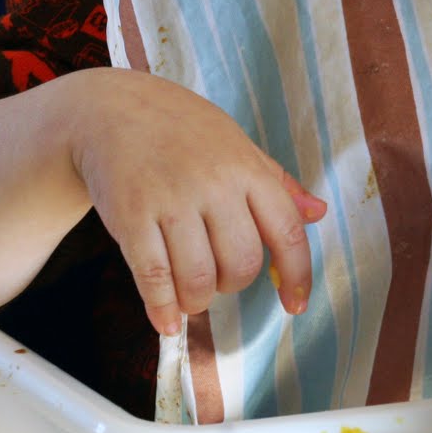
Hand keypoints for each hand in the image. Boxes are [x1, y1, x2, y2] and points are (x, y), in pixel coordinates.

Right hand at [67, 69, 325, 335]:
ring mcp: (170, 202)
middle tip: (220, 278)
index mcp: (248, 169)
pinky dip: (162, 309)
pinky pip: (153, 277)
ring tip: (193, 295)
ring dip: (199, 301)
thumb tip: (319, 213)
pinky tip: (167, 322)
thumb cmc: (184, 130)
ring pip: (199, 279)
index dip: (297, 275)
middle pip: (242, 264)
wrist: (112, 110)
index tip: (296, 305)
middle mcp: (214, 185)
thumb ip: (277, 183)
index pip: (287, 232)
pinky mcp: (130, 217)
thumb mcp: (237, 145)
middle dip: (234, 285)